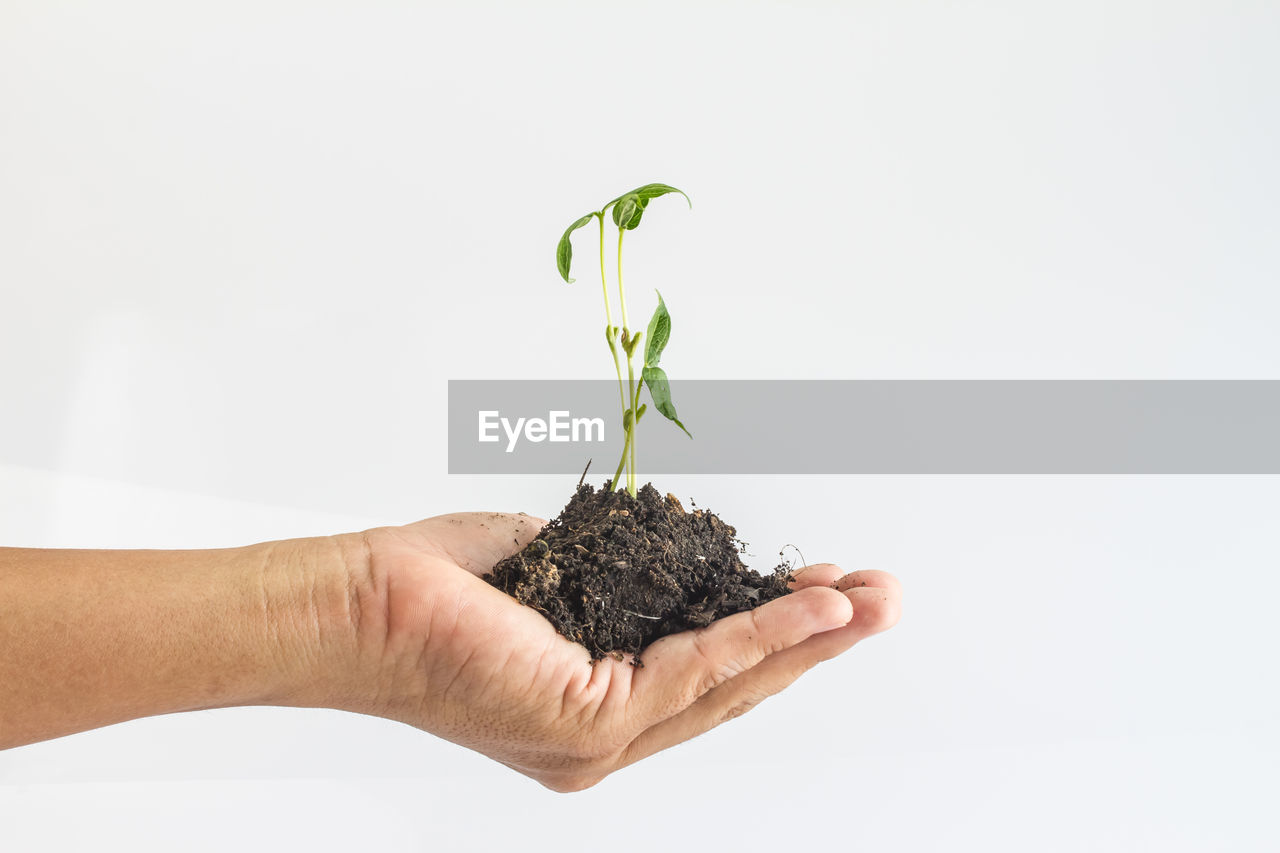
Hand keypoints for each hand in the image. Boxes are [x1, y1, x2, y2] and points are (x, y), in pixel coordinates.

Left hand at [338, 512, 900, 791]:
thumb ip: (625, 579)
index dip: (776, 634)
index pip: (707, 675)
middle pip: (736, 689)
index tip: (830, 590)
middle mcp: (602, 739)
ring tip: (875, 601)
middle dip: (820, 642)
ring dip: (812, 638)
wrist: (350, 606)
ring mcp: (596, 742)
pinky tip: (817, 604)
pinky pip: (695, 669)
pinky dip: (762, 632)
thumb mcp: (557, 569)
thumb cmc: (436, 586)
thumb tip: (679, 550)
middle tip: (886, 600)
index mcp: (594, 707)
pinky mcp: (585, 724)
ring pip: (730, 685)